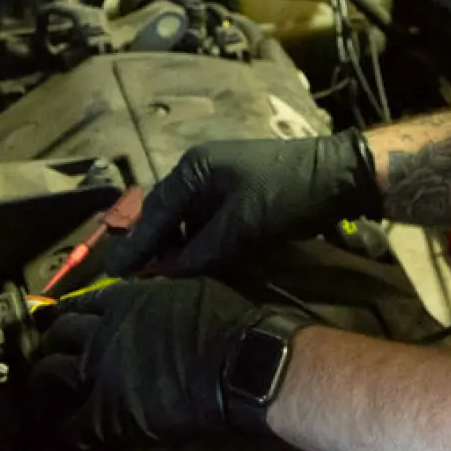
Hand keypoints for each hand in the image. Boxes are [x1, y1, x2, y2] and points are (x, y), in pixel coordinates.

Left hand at [30, 278, 272, 446]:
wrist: (238, 364)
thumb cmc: (225, 323)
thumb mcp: (188, 290)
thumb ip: (156, 295)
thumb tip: (148, 298)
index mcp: (123, 301)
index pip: (81, 303)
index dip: (67, 313)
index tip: (61, 320)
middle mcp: (102, 332)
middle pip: (59, 335)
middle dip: (50, 345)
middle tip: (49, 355)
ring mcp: (100, 372)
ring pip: (52, 374)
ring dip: (45, 383)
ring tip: (44, 394)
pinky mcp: (108, 412)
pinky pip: (73, 427)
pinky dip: (63, 435)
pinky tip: (60, 442)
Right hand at [103, 131, 379, 277]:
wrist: (337, 175)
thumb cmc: (286, 194)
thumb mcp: (242, 226)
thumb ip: (201, 252)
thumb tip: (165, 276)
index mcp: (193, 170)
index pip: (154, 214)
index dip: (135, 246)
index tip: (114, 272)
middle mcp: (199, 172)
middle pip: (165, 215)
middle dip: (150, 248)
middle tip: (129, 279)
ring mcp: (219, 182)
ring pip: (184, 221)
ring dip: (174, 248)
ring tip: (158, 280)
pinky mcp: (237, 195)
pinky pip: (204, 222)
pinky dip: (195, 243)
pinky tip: (192, 265)